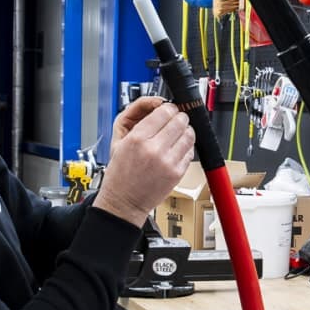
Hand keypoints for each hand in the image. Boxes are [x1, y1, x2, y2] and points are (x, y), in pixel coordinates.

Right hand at [93, 97, 194, 224]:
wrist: (124, 202)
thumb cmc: (120, 175)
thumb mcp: (119, 143)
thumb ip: (137, 121)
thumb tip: (159, 106)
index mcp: (137, 139)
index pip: (164, 111)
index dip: (168, 108)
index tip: (168, 110)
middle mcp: (154, 149)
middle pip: (179, 120)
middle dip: (179, 117)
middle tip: (175, 120)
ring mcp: (168, 162)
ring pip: (189, 134)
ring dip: (186, 130)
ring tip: (179, 133)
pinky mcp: (177, 173)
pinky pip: (190, 152)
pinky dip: (187, 147)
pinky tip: (178, 149)